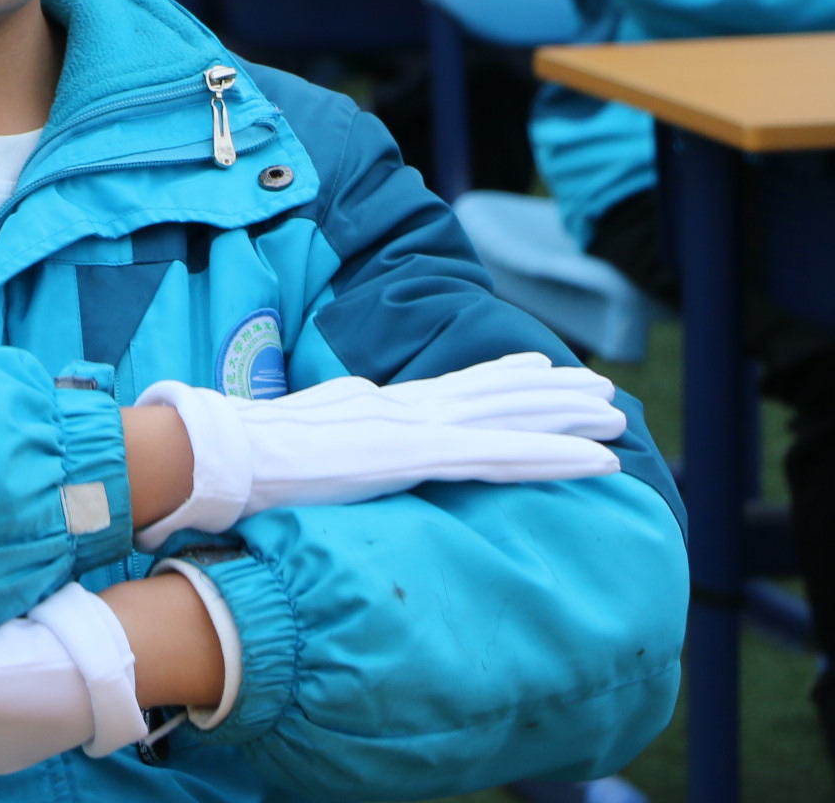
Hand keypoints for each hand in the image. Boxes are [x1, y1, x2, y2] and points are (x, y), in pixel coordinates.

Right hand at [135, 351, 624, 548]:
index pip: (449, 391)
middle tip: (599, 386)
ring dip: (567, 416)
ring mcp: (411, 427)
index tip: (537, 372)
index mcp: (372, 407)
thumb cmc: (239, 463)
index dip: (499, 379)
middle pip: (489, 394)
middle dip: (549, 391)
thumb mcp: (295, 446)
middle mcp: (400, 407)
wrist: (218, 455)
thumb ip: (327, 442)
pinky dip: (556, 456)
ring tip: (616, 412)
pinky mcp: (418, 455)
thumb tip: (335, 448)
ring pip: (509, 417)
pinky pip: (505, 457)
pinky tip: (599, 461)